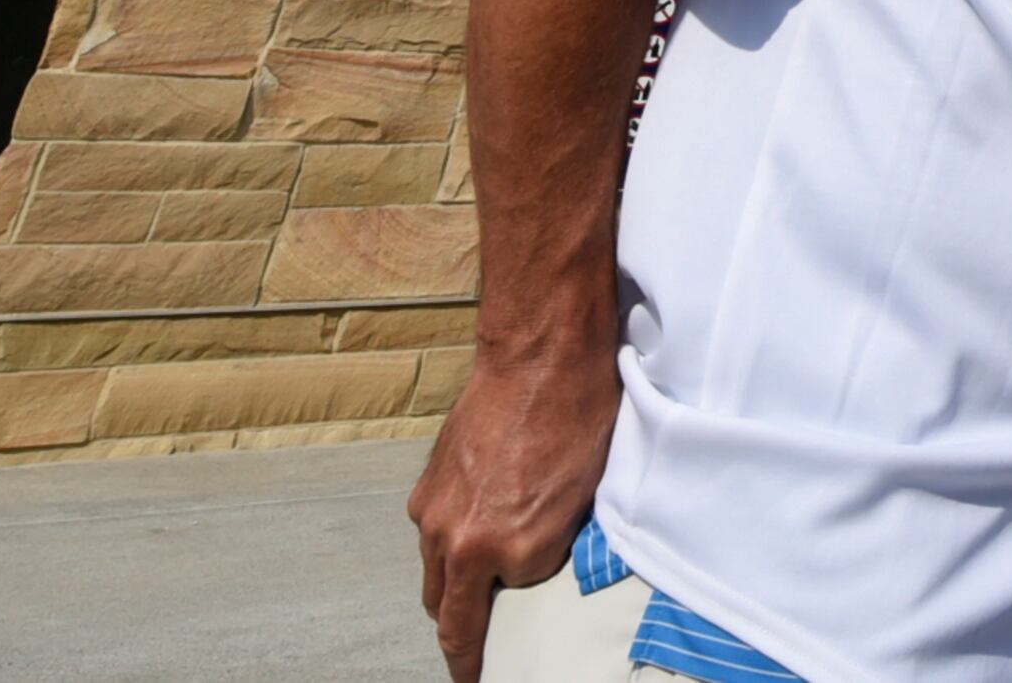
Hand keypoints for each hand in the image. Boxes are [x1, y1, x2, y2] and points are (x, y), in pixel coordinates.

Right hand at [410, 339, 618, 682]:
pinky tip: (473, 536)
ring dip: (452, 595)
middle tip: (475, 658)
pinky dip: (449, 549)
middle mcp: (461, 544)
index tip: (495, 668)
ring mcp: (434, 517)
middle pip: (448, 619)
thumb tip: (535, 571)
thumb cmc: (580, 421)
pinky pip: (432, 540)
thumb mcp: (586, 502)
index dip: (502, 642)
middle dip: (463, 642)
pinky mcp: (424, 490)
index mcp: (509, 553)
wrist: (540, 359)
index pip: (497, 624)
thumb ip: (551, 549)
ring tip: (473, 602)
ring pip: (435, 581)